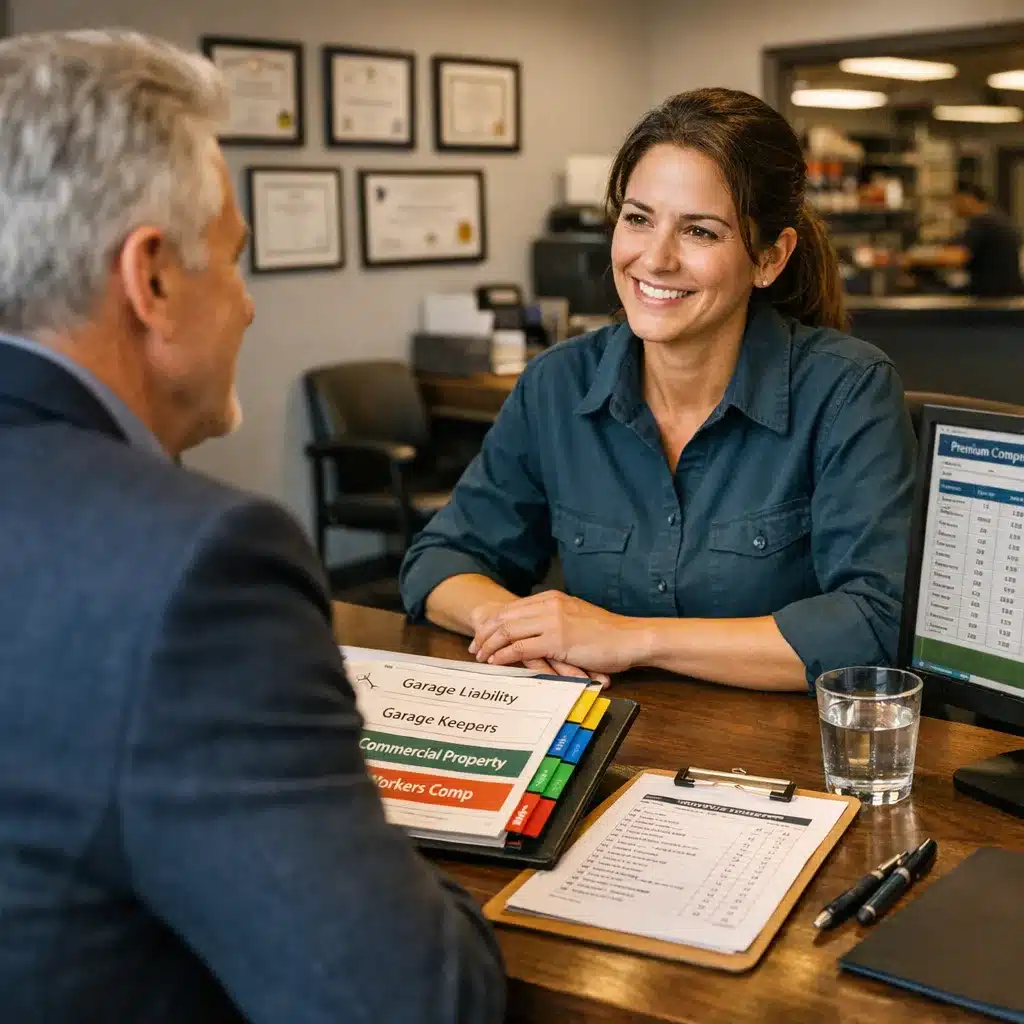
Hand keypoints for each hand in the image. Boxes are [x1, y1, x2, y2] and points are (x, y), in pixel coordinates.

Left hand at [468, 596, 609, 685]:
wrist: (630, 638)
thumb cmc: (608, 632)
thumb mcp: (576, 617)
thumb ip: (555, 618)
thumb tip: (536, 630)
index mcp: (552, 598)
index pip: (512, 608)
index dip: (493, 622)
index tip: (482, 634)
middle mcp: (549, 605)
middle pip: (505, 617)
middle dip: (486, 633)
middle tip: (474, 647)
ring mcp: (553, 621)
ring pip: (509, 631)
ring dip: (491, 645)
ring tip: (481, 656)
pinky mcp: (557, 640)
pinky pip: (521, 648)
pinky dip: (504, 655)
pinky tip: (496, 662)